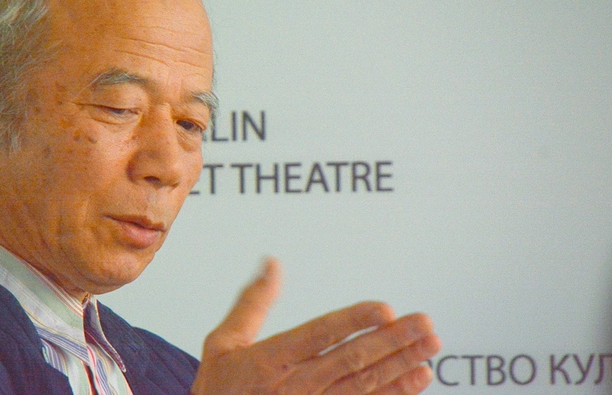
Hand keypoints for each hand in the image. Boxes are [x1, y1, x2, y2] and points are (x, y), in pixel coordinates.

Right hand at [192, 258, 440, 393]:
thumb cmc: (219, 392)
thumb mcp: (224, 345)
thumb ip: (252, 304)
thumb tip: (270, 265)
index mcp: (271, 361)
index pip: (320, 336)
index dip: (354, 322)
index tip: (384, 309)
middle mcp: (295, 386)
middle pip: (352, 360)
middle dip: (392, 340)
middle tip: (423, 323)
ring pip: (364, 385)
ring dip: (401, 365)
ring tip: (428, 347)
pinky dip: (394, 393)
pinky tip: (417, 379)